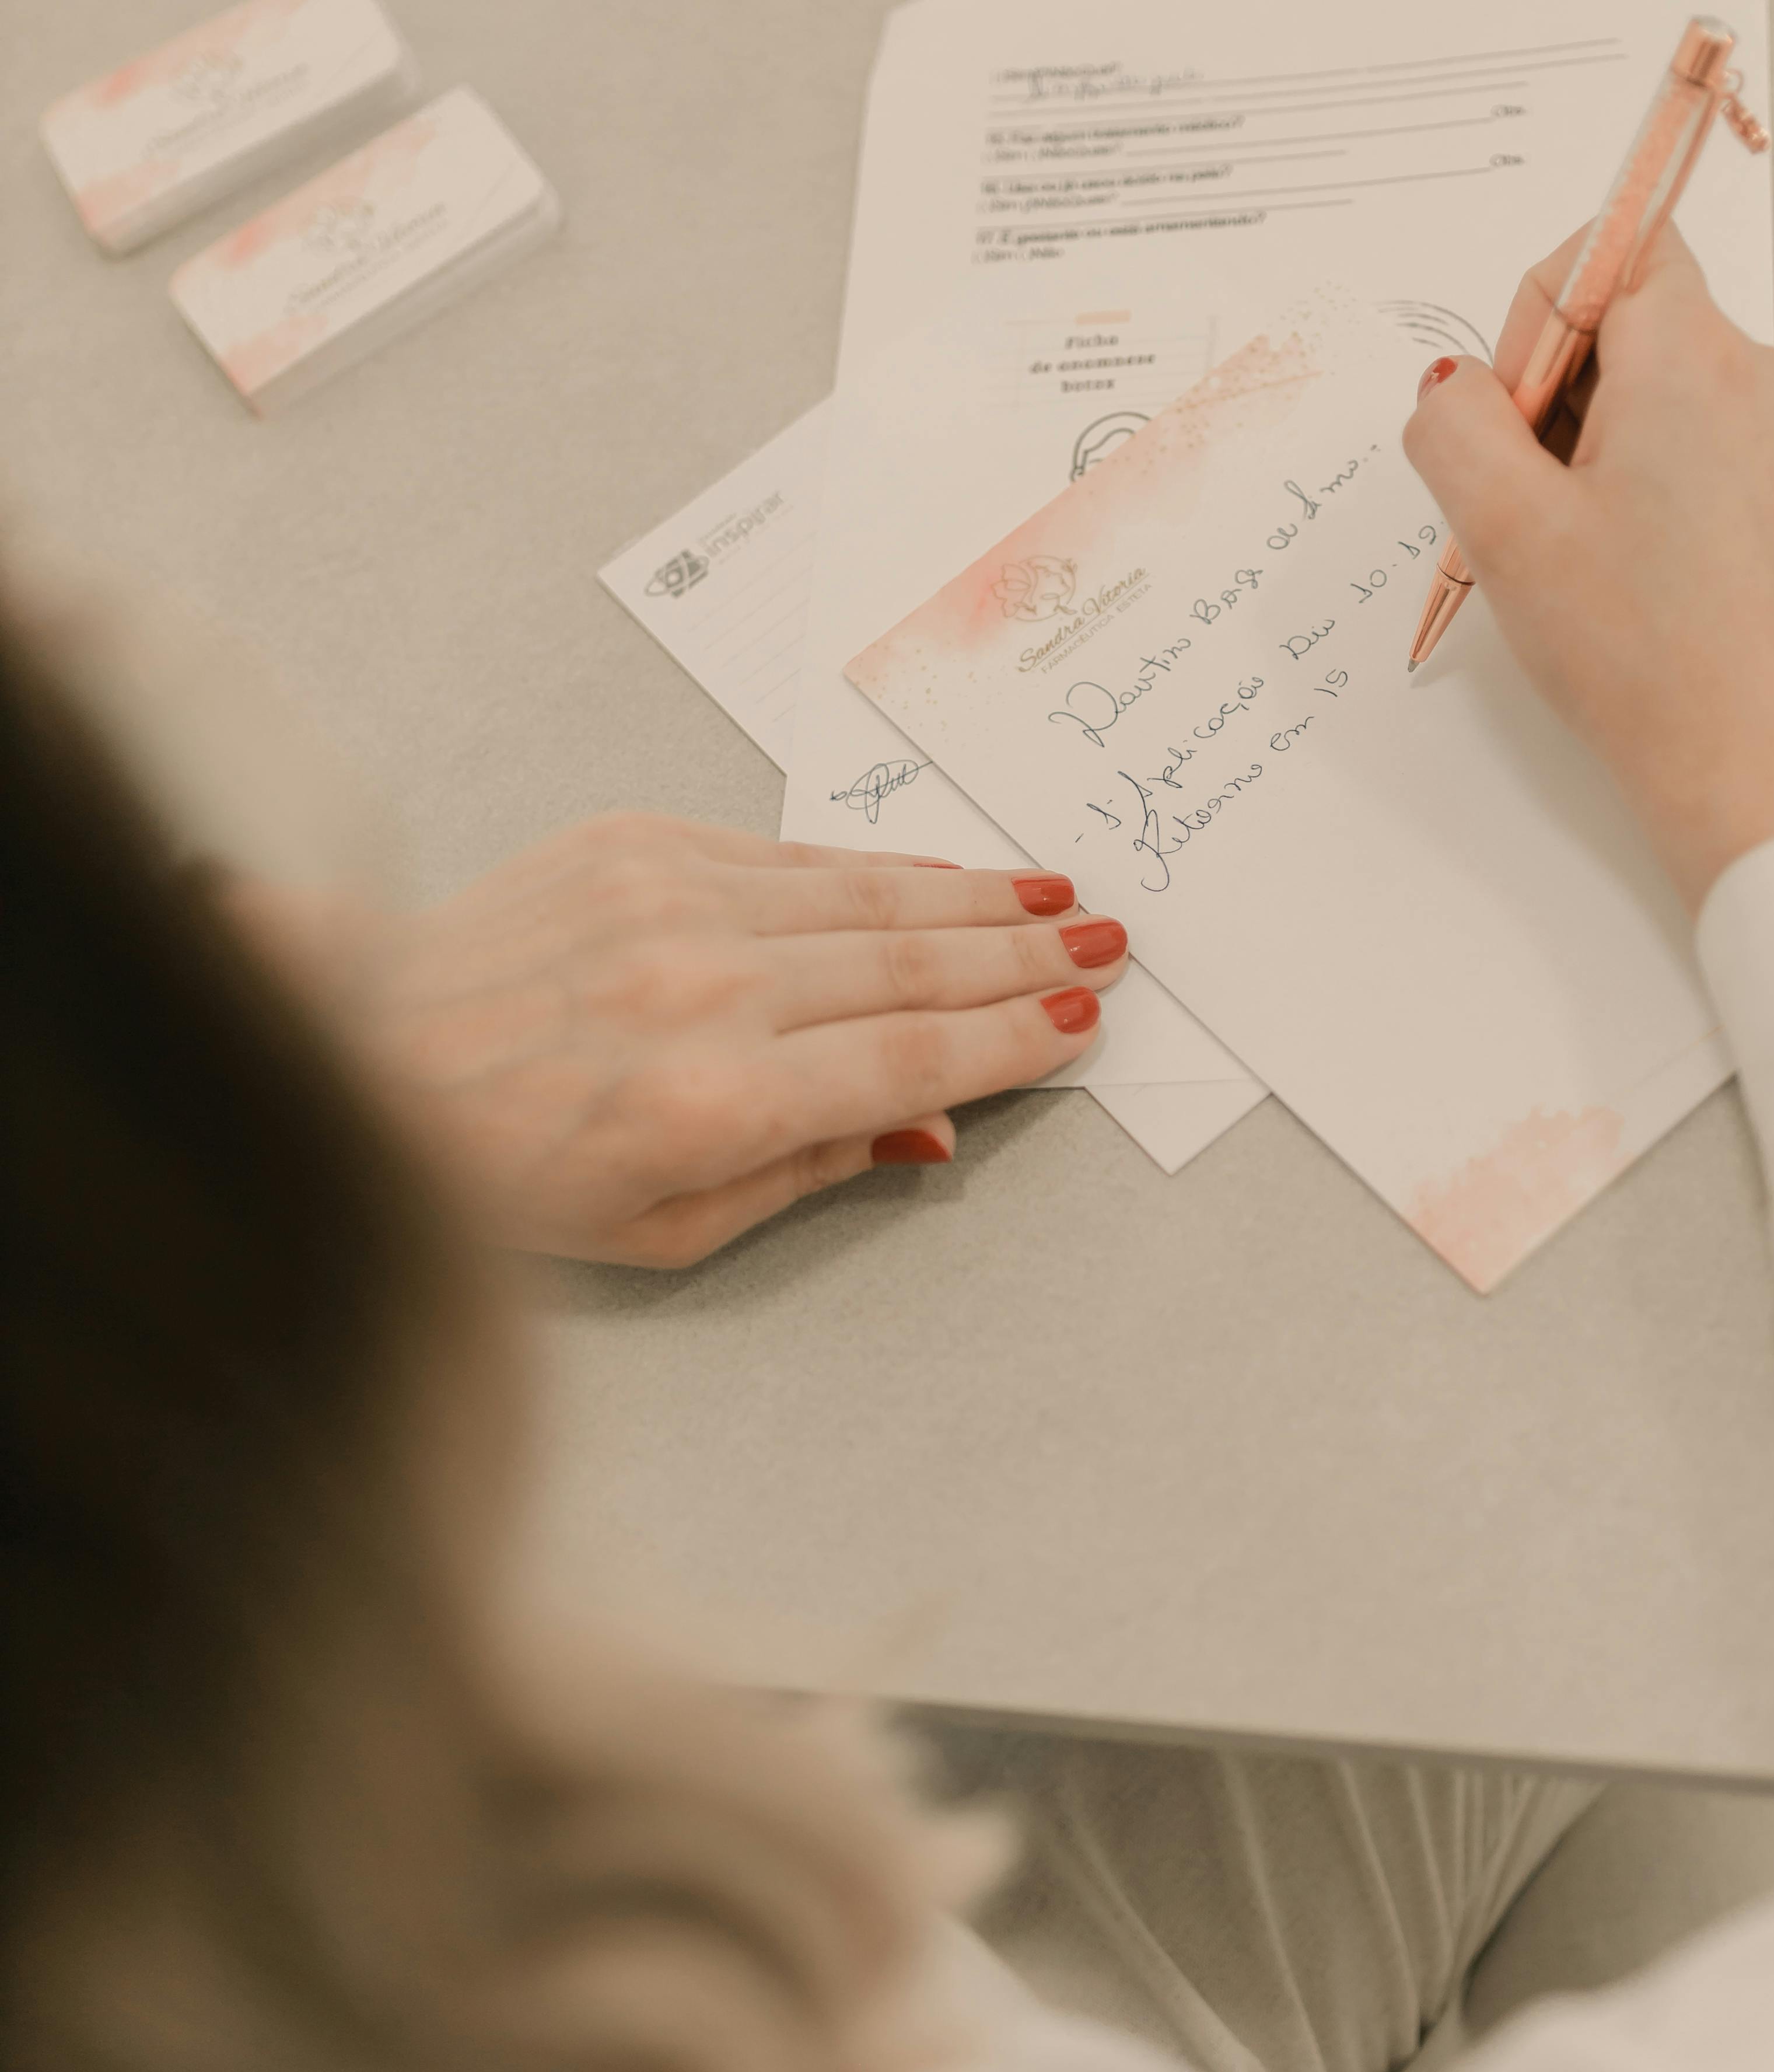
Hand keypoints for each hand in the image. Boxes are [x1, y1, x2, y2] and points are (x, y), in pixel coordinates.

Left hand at [314, 815, 1125, 1267]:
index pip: (912, 1061)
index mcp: (715, 1102)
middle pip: (910, 968)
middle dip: (1024, 959)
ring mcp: (669, 902)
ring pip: (865, 896)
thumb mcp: (664, 1227)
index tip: (1079, 1026)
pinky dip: (876, 864)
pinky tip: (939, 871)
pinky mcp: (635, 844)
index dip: (1011, 1043)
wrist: (367, 1048)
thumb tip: (930, 1127)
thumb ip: (810, 1167)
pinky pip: (791, 854)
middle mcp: (705, 990)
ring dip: (974, 898)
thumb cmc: (504, 1171)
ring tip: (1056, 898)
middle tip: (1109, 948)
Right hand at [1403, 230, 1773, 911]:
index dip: (1536, 322)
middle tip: (1538, 509)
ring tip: (1595, 558)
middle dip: (1568, 399)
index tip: (1517, 421)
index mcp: (1694, 355)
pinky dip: (1672, 493)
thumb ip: (1453, 423)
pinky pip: (1726, 456)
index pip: (1611, 244)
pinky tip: (1650, 580)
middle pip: (1640, 328)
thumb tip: (1454, 389)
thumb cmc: (1646, 658)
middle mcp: (1767, 378)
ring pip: (1679, 398)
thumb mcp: (1503, 527)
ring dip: (1616, 453)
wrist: (1761, 772)